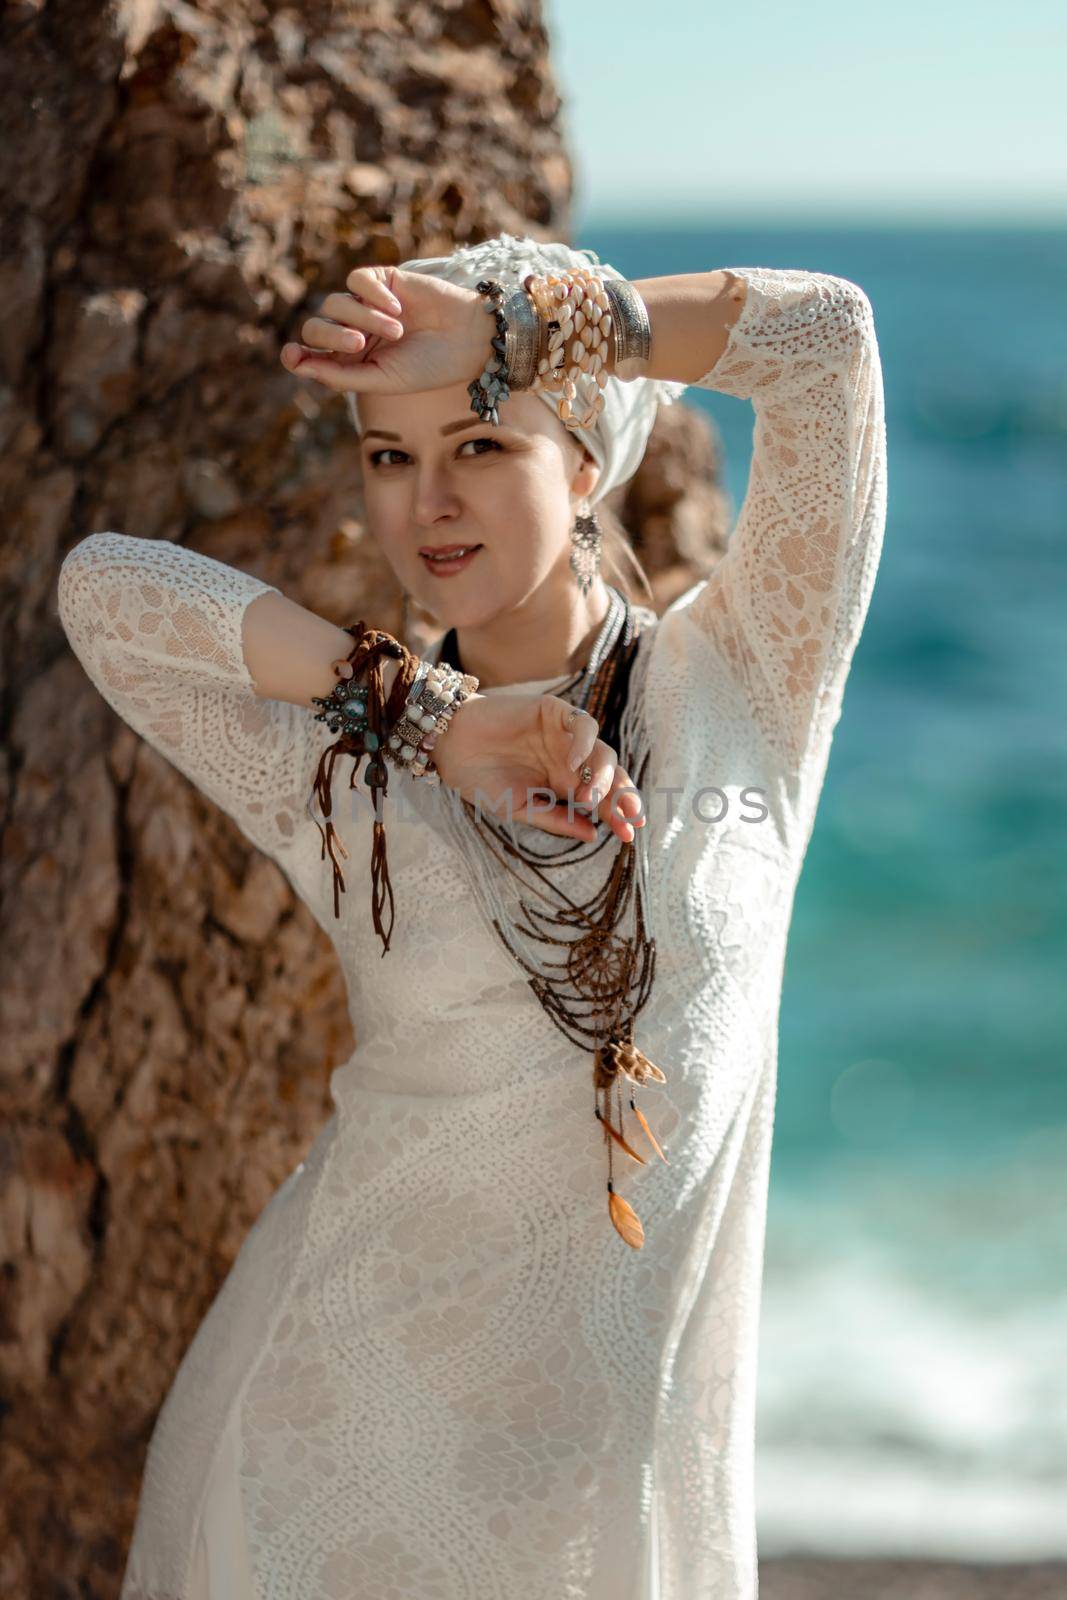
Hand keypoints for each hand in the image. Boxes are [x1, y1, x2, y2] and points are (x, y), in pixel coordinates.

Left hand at [280, 265, 487, 395]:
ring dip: (363, 317)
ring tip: (396, 331)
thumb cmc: (428, 367)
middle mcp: (354, 333)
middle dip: (332, 336)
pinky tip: (396, 308)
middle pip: (316, 328)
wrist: (468, 339)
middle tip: (359, 344)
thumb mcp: (381, 380)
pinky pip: (357, 280)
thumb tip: (299, 365)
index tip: (291, 355)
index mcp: (351, 362)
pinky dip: (372, 294)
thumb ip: (340, 376)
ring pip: (335, 303)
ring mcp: (366, 306)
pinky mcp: (382, 281)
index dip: (296, 355)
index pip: (310, 356)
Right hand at [430, 691, 646, 844]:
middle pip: (610, 776)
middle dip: (623, 796)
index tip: (629, 834)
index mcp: (565, 785)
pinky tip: (571, 764)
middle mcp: (571, 760)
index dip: (617, 815)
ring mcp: (565, 735)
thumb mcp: (518, 808)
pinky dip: (584, 744)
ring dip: (603, 776)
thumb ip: (555, 819)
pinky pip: (583, 724)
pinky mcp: (555, 712)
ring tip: (589, 799)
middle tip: (629, 816)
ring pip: (602, 752)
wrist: (450, 747)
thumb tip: (592, 835)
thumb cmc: (480, 779)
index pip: (602, 800)